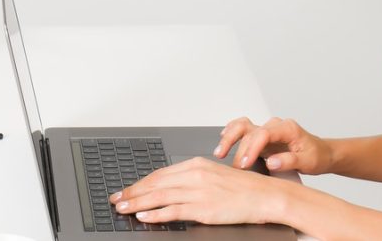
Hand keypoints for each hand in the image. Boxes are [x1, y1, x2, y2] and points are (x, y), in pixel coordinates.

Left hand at [109, 156, 288, 224]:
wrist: (266, 196)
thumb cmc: (244, 188)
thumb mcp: (215, 175)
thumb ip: (193, 179)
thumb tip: (171, 187)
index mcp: (197, 165)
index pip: (160, 174)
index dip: (140, 182)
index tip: (127, 189)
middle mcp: (195, 175)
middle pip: (155, 184)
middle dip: (132, 192)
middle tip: (116, 199)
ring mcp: (198, 192)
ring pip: (159, 197)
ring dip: (137, 203)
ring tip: (122, 208)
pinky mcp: (204, 208)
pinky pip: (173, 211)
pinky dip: (156, 214)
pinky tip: (144, 216)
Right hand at [215, 116, 332, 174]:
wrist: (322, 153)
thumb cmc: (316, 156)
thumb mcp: (308, 161)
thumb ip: (289, 161)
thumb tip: (271, 162)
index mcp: (287, 128)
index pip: (263, 134)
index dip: (252, 148)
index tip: (245, 164)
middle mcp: (275, 126)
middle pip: (250, 131)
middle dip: (239, 149)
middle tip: (235, 168)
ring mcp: (267, 130)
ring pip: (243, 126)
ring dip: (229, 137)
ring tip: (219, 152)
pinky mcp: (261, 137)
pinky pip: (243, 129)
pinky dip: (231, 133)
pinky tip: (223, 140)